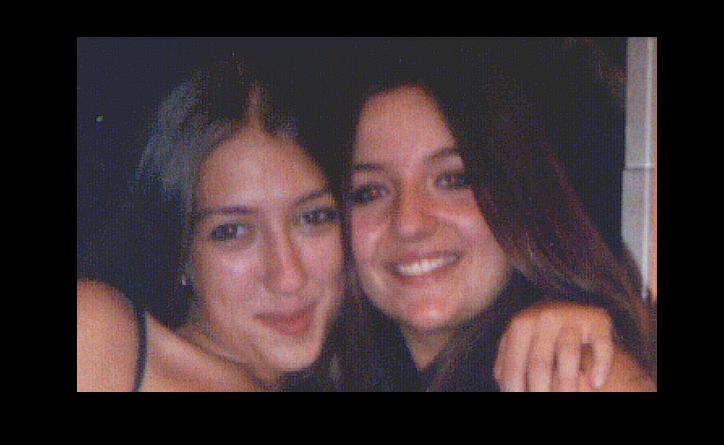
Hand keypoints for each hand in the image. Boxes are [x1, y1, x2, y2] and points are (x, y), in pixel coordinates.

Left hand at [493, 302, 614, 391]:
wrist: (568, 307)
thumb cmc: (538, 335)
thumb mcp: (518, 344)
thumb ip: (507, 364)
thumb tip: (505, 389)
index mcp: (519, 326)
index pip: (514, 366)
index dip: (516, 389)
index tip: (520, 400)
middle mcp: (544, 317)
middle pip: (539, 364)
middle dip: (540, 390)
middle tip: (543, 401)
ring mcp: (572, 316)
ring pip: (568, 354)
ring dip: (567, 383)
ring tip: (567, 397)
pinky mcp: (597, 319)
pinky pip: (601, 345)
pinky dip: (600, 366)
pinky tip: (597, 383)